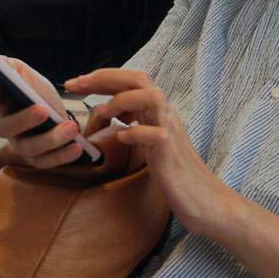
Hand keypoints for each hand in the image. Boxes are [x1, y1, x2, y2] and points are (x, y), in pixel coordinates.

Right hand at [0, 57, 119, 171]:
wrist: (56, 109)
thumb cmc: (36, 90)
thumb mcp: (25, 73)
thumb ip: (13, 68)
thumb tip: (3, 64)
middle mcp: (5, 124)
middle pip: (4, 128)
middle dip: (23, 120)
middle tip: (42, 110)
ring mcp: (19, 143)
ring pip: (27, 148)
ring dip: (50, 139)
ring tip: (70, 128)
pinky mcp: (37, 157)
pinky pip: (46, 161)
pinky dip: (62, 155)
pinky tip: (77, 146)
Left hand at [63, 68, 240, 238]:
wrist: (202, 199)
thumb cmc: (172, 172)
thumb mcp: (147, 142)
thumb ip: (132, 124)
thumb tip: (103, 113)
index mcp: (157, 111)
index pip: (131, 81)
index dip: (102, 78)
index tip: (75, 83)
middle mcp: (165, 115)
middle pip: (140, 79)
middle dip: (105, 78)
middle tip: (76, 85)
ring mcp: (171, 131)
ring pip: (152, 96)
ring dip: (122, 100)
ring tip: (101, 113)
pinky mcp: (171, 152)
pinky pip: (154, 133)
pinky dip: (134, 132)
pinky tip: (121, 138)